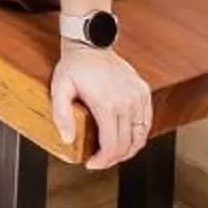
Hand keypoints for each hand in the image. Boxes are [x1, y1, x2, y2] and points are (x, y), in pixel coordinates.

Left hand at [51, 40, 151, 169]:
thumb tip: (67, 139)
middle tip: (100, 161)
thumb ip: (61, 115)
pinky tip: (126, 137)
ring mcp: (138, 97)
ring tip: (113, 153)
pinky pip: (147, 121)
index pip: (112, 146)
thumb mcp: (59, 88)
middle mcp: (127, 102)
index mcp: (107, 105)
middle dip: (114, 159)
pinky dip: (139, 134)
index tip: (92, 164)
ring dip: (129, 150)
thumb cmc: (75, 66)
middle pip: (127, 145)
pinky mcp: (144, 91)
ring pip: (141, 136)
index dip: (103, 161)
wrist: (91, 43)